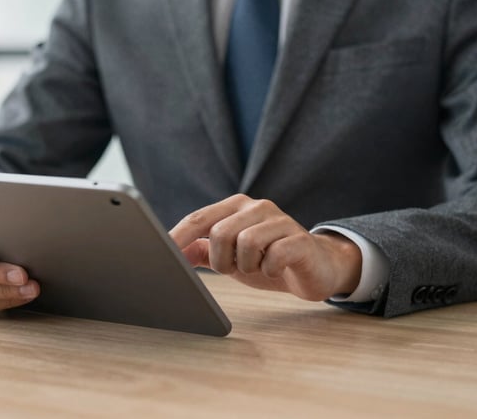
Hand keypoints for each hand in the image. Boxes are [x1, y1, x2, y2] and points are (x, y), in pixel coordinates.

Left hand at [169, 194, 361, 300]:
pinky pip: (273, 255)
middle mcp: (257, 207)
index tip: (161, 254)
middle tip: (236, 267)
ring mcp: (280, 220)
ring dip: (246, 266)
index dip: (178, 237)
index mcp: (235, 206)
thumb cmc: (267, 259)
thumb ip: (201, 251)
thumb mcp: (229, 256)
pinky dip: (269, 269)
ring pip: (245, 243)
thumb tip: (172, 252)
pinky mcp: (300, 239)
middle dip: (222, 261)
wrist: (315, 268)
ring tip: (258, 266)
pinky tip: (276, 269)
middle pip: (220, 234)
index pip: (198, 218)